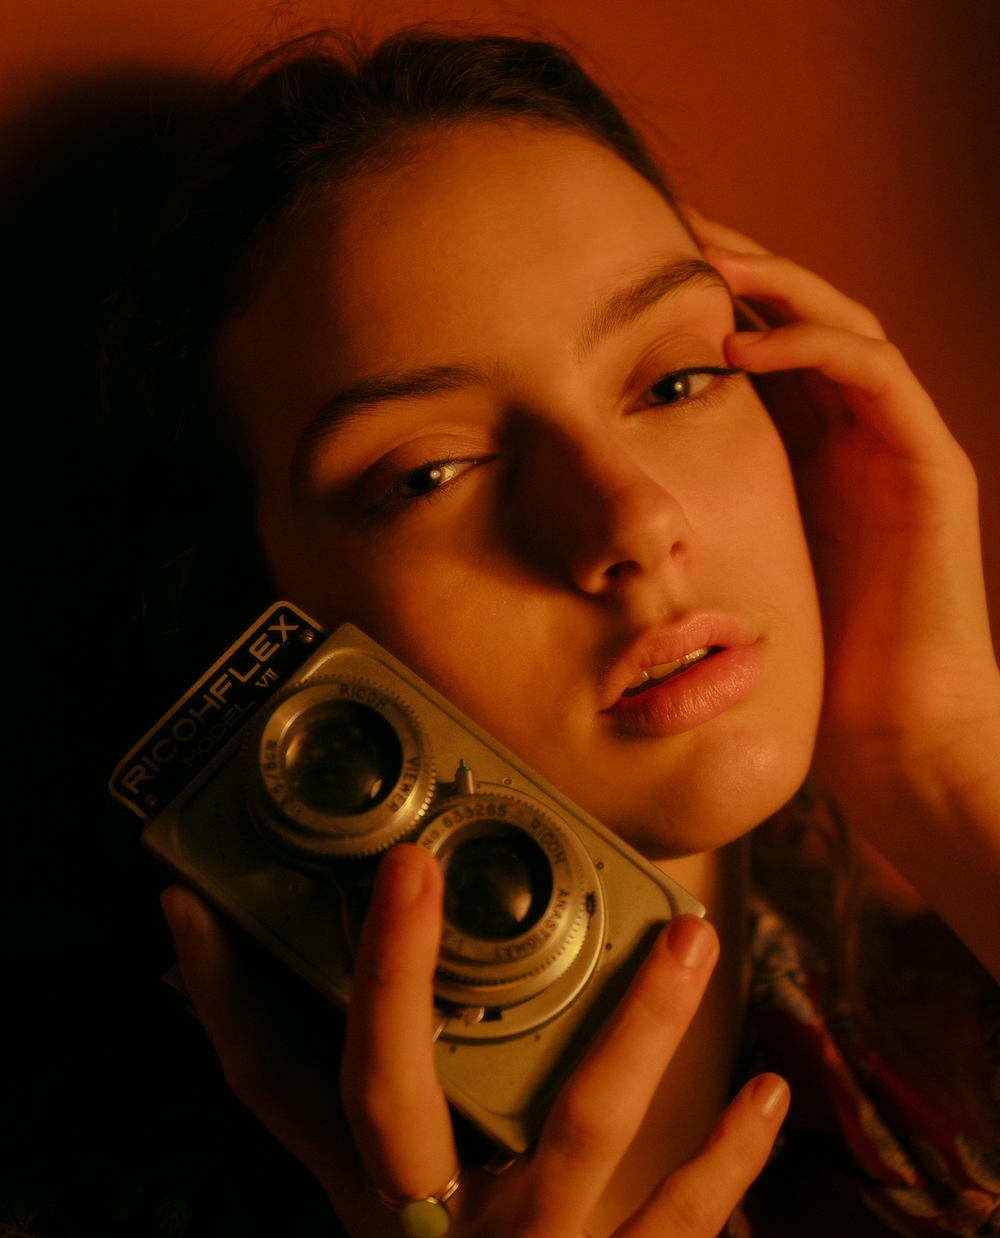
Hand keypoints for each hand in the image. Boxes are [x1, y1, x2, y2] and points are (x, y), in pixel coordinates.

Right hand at [162, 846, 788, 1235]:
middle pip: (389, 1090)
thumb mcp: (379, 1203)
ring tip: (685, 940)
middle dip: (387, 978)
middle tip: (403, 870)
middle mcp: (426, 1220)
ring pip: (579, 1130)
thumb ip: (353, 1120)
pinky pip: (679, 1219)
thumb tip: (306, 1020)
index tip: (198, 902)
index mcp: (366, 1192)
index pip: (267, 1089)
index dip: (225, 998)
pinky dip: (727, 1158)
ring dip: (635, 1027)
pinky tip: (767, 1094)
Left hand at [686, 209, 999, 974]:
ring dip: (770, 287)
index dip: (699, 306)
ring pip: (837, 325)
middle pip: (794, 318)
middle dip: (733, 268)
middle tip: (661, 227)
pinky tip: (740, 341)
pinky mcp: (930, 463)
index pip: (754, 350)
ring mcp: (895, 444)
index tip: (626, 275)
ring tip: (698, 260)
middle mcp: (851, 436)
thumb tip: (587, 506)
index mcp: (804, 455)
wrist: (895, 737)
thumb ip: (685, 522)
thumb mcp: (728, 571)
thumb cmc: (805, 668)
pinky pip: (873, 376)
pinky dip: (810, 347)